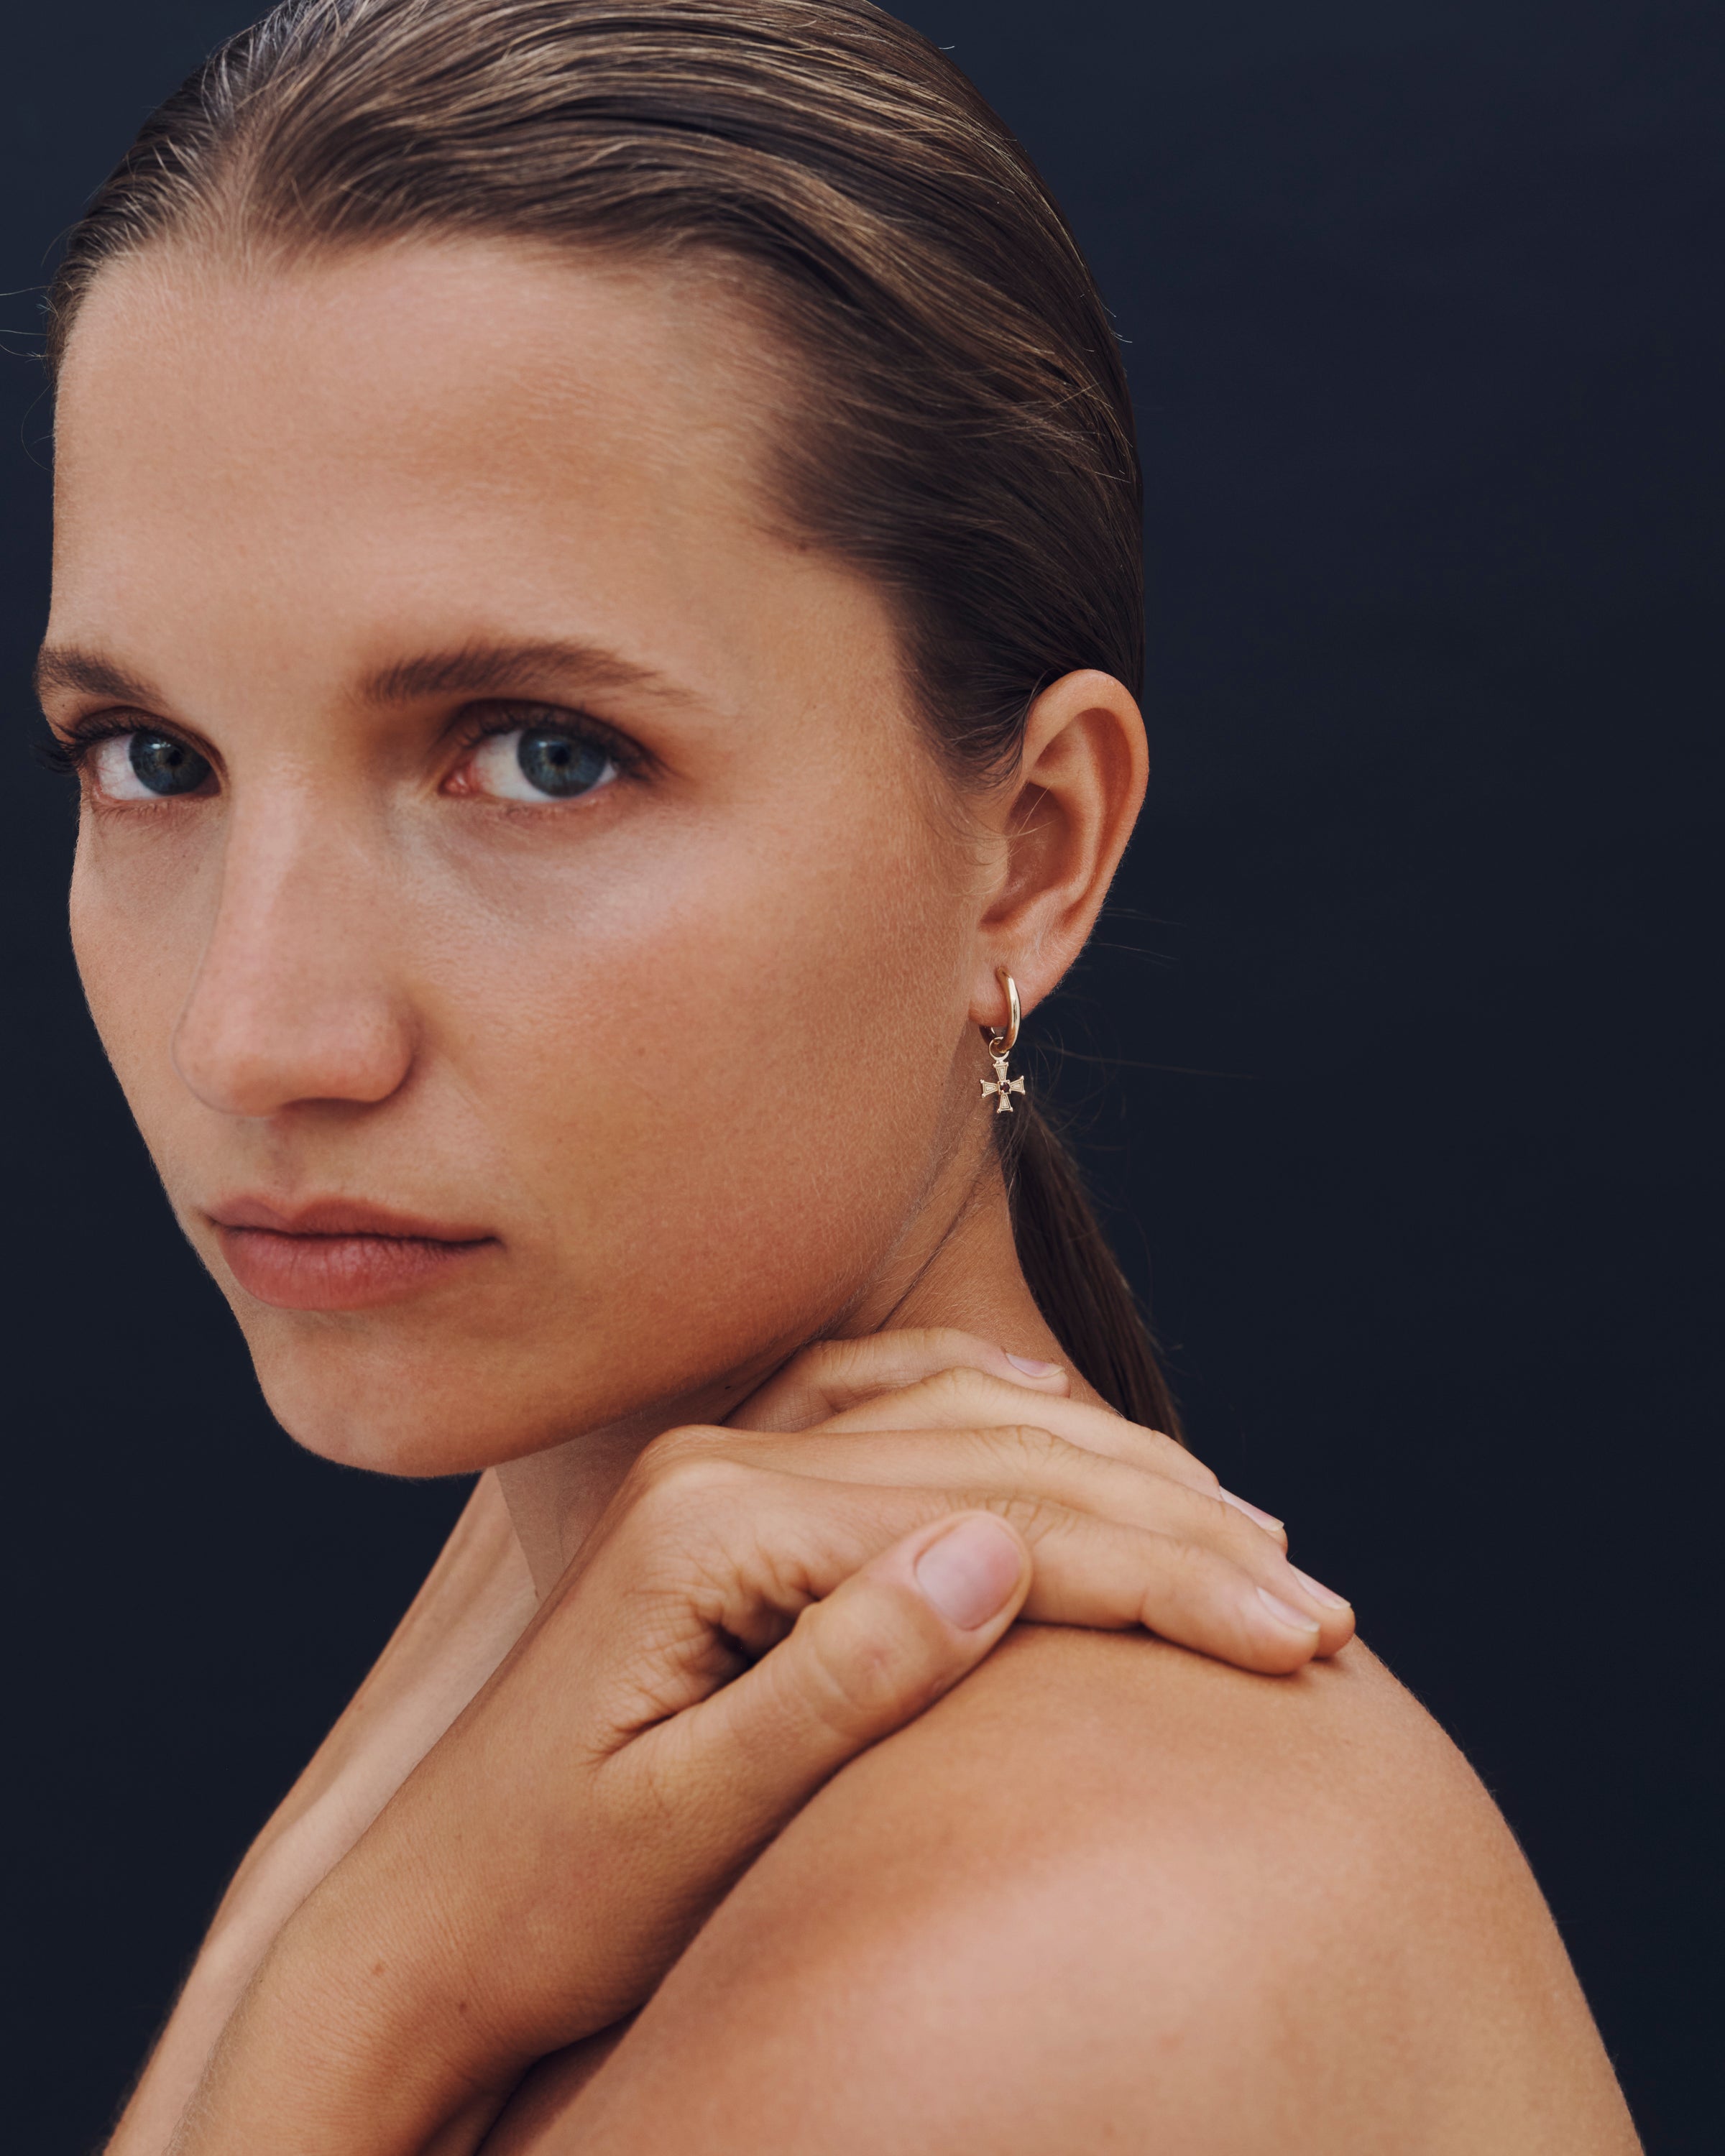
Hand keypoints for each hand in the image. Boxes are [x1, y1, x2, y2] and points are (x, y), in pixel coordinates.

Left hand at [170, 1332, 1349, 2155]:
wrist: (419, 1928)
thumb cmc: (548, 1904)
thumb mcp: (689, 1820)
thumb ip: (840, 1677)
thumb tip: (1004, 1553)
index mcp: (711, 1525)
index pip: (993, 1523)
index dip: (1162, 1582)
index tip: (1301, 1639)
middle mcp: (718, 1464)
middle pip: (992, 1461)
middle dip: (1171, 1532)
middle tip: (1317, 1610)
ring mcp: (717, 1469)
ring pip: (952, 1424)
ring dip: (1106, 1469)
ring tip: (1239, 1530)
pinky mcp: (720, 1502)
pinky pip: (872, 1405)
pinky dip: (978, 1401)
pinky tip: (1048, 1406)